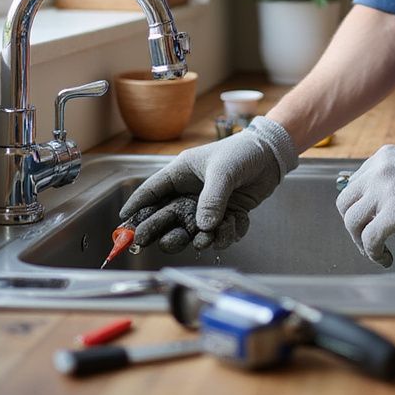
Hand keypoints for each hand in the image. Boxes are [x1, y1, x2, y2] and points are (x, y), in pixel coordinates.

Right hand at [119, 116, 298, 250]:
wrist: (271, 155)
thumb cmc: (242, 152)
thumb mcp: (223, 171)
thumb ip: (212, 199)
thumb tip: (202, 227)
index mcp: (181, 173)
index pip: (151, 191)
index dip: (136, 207)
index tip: (122, 225)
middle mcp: (190, 192)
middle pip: (167, 218)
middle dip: (164, 232)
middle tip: (162, 242)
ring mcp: (207, 205)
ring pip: (193, 232)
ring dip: (201, 238)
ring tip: (208, 238)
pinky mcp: (225, 214)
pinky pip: (219, 233)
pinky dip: (227, 233)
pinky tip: (236, 222)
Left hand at [336, 121, 394, 264]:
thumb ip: (393, 177)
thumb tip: (381, 203)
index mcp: (381, 158)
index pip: (353, 185)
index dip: (358, 207)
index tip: (367, 221)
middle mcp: (377, 172)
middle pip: (344, 203)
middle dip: (352, 225)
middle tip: (366, 238)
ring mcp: (384, 191)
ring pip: (352, 222)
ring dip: (359, 241)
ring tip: (375, 250)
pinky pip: (370, 238)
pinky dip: (374, 252)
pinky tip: (385, 257)